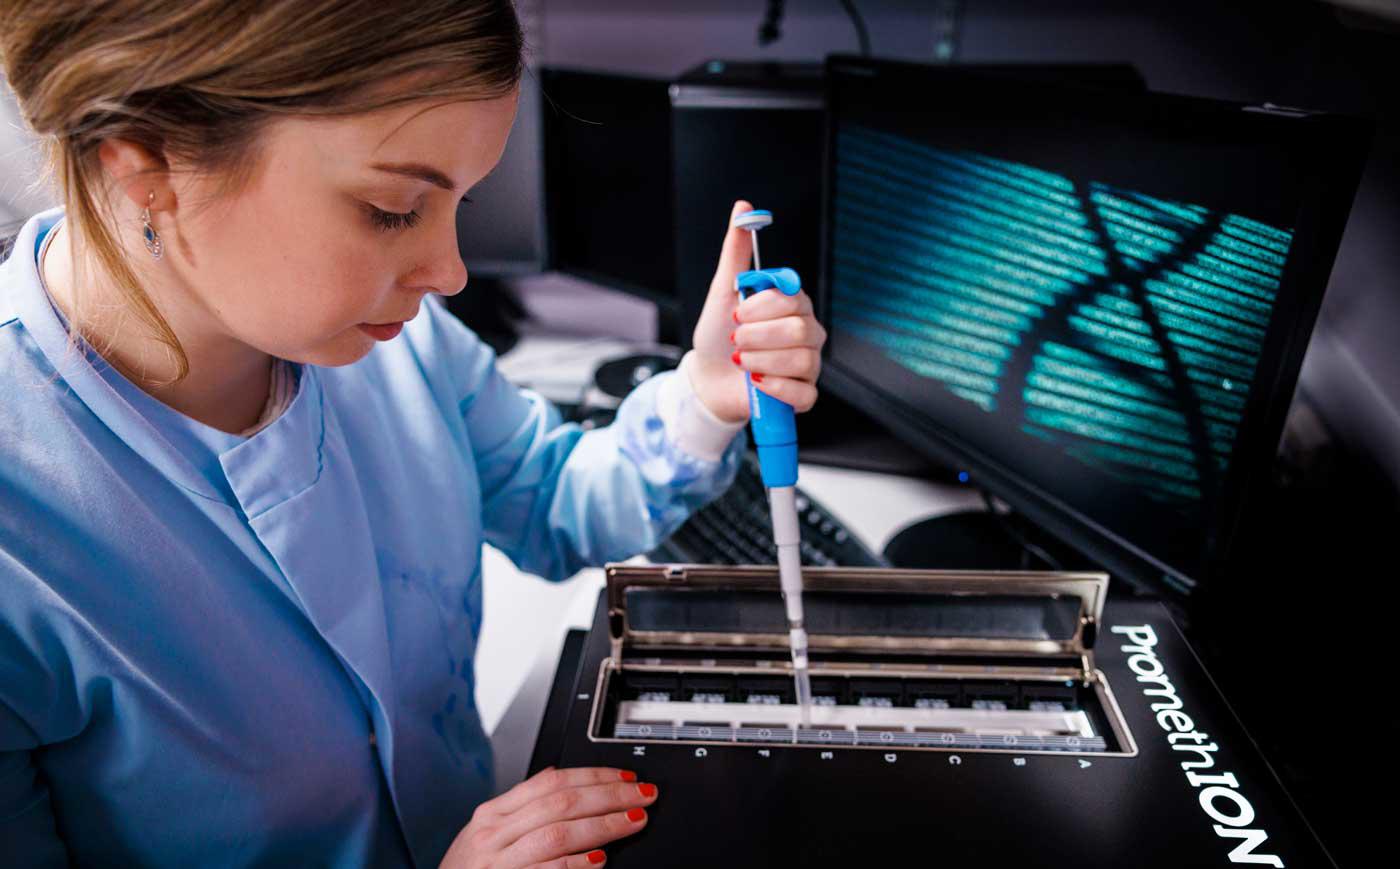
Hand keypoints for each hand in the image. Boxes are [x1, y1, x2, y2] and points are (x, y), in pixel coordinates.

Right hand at [439, 766, 657, 867]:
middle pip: (561, 802)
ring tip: (632, 821)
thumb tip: (557, 773)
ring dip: (602, 825)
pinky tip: (598, 861)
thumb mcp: (487, 833)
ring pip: (558, 832)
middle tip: (643, 796)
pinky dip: (574, 865)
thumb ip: (520, 806)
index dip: (593, 776)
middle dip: (609, 796)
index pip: (551, 781)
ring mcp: (499, 862)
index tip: (626, 779)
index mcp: (494, 813)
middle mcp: (494, 833)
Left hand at [686, 199, 826, 423]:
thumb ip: (735, 252)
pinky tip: (757, 383)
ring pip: (801, 359)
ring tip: (742, 362)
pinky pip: (804, 391)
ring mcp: (809, 363)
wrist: (709, 379)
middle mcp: (807, 331)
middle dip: (757, 336)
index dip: (762, 307)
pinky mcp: (804, 394)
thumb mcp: (723, 291)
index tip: (737, 311)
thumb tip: (743, 208)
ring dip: (760, 361)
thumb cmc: (719, 335)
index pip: (794, 297)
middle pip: (799, 329)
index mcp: (792, 304)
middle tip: (737, 340)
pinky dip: (775, 388)